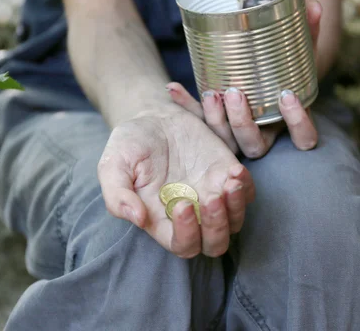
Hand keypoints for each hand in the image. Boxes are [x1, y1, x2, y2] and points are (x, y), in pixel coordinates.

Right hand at [97, 107, 254, 258]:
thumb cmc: (130, 144)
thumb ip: (117, 194)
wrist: (152, 116)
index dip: (186, 233)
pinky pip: (247, 193)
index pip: (182, 245)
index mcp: (162, 220)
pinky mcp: (226, 175)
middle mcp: (191, 215)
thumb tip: (137, 218)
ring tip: (229, 182)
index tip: (182, 205)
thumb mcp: (113, 165)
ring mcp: (212, 195)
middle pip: (214, 244)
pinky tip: (234, 170)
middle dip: (217, 226)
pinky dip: (246, 187)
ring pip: (235, 222)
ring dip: (236, 208)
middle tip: (211, 198)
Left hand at [167, 1, 321, 158]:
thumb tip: (315, 5)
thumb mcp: (300, 55)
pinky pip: (199, 121)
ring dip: (214, 119)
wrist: (268, 82)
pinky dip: (186, 104)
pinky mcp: (216, 124)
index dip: (296, 122)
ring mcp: (237, 134)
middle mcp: (264, 135)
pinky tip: (172, 86)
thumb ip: (308, 34)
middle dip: (242, 122)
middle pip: (254, 145)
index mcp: (290, 123)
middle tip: (236, 93)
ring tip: (211, 93)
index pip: (304, 137)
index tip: (288, 95)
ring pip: (226, 140)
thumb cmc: (288, 71)